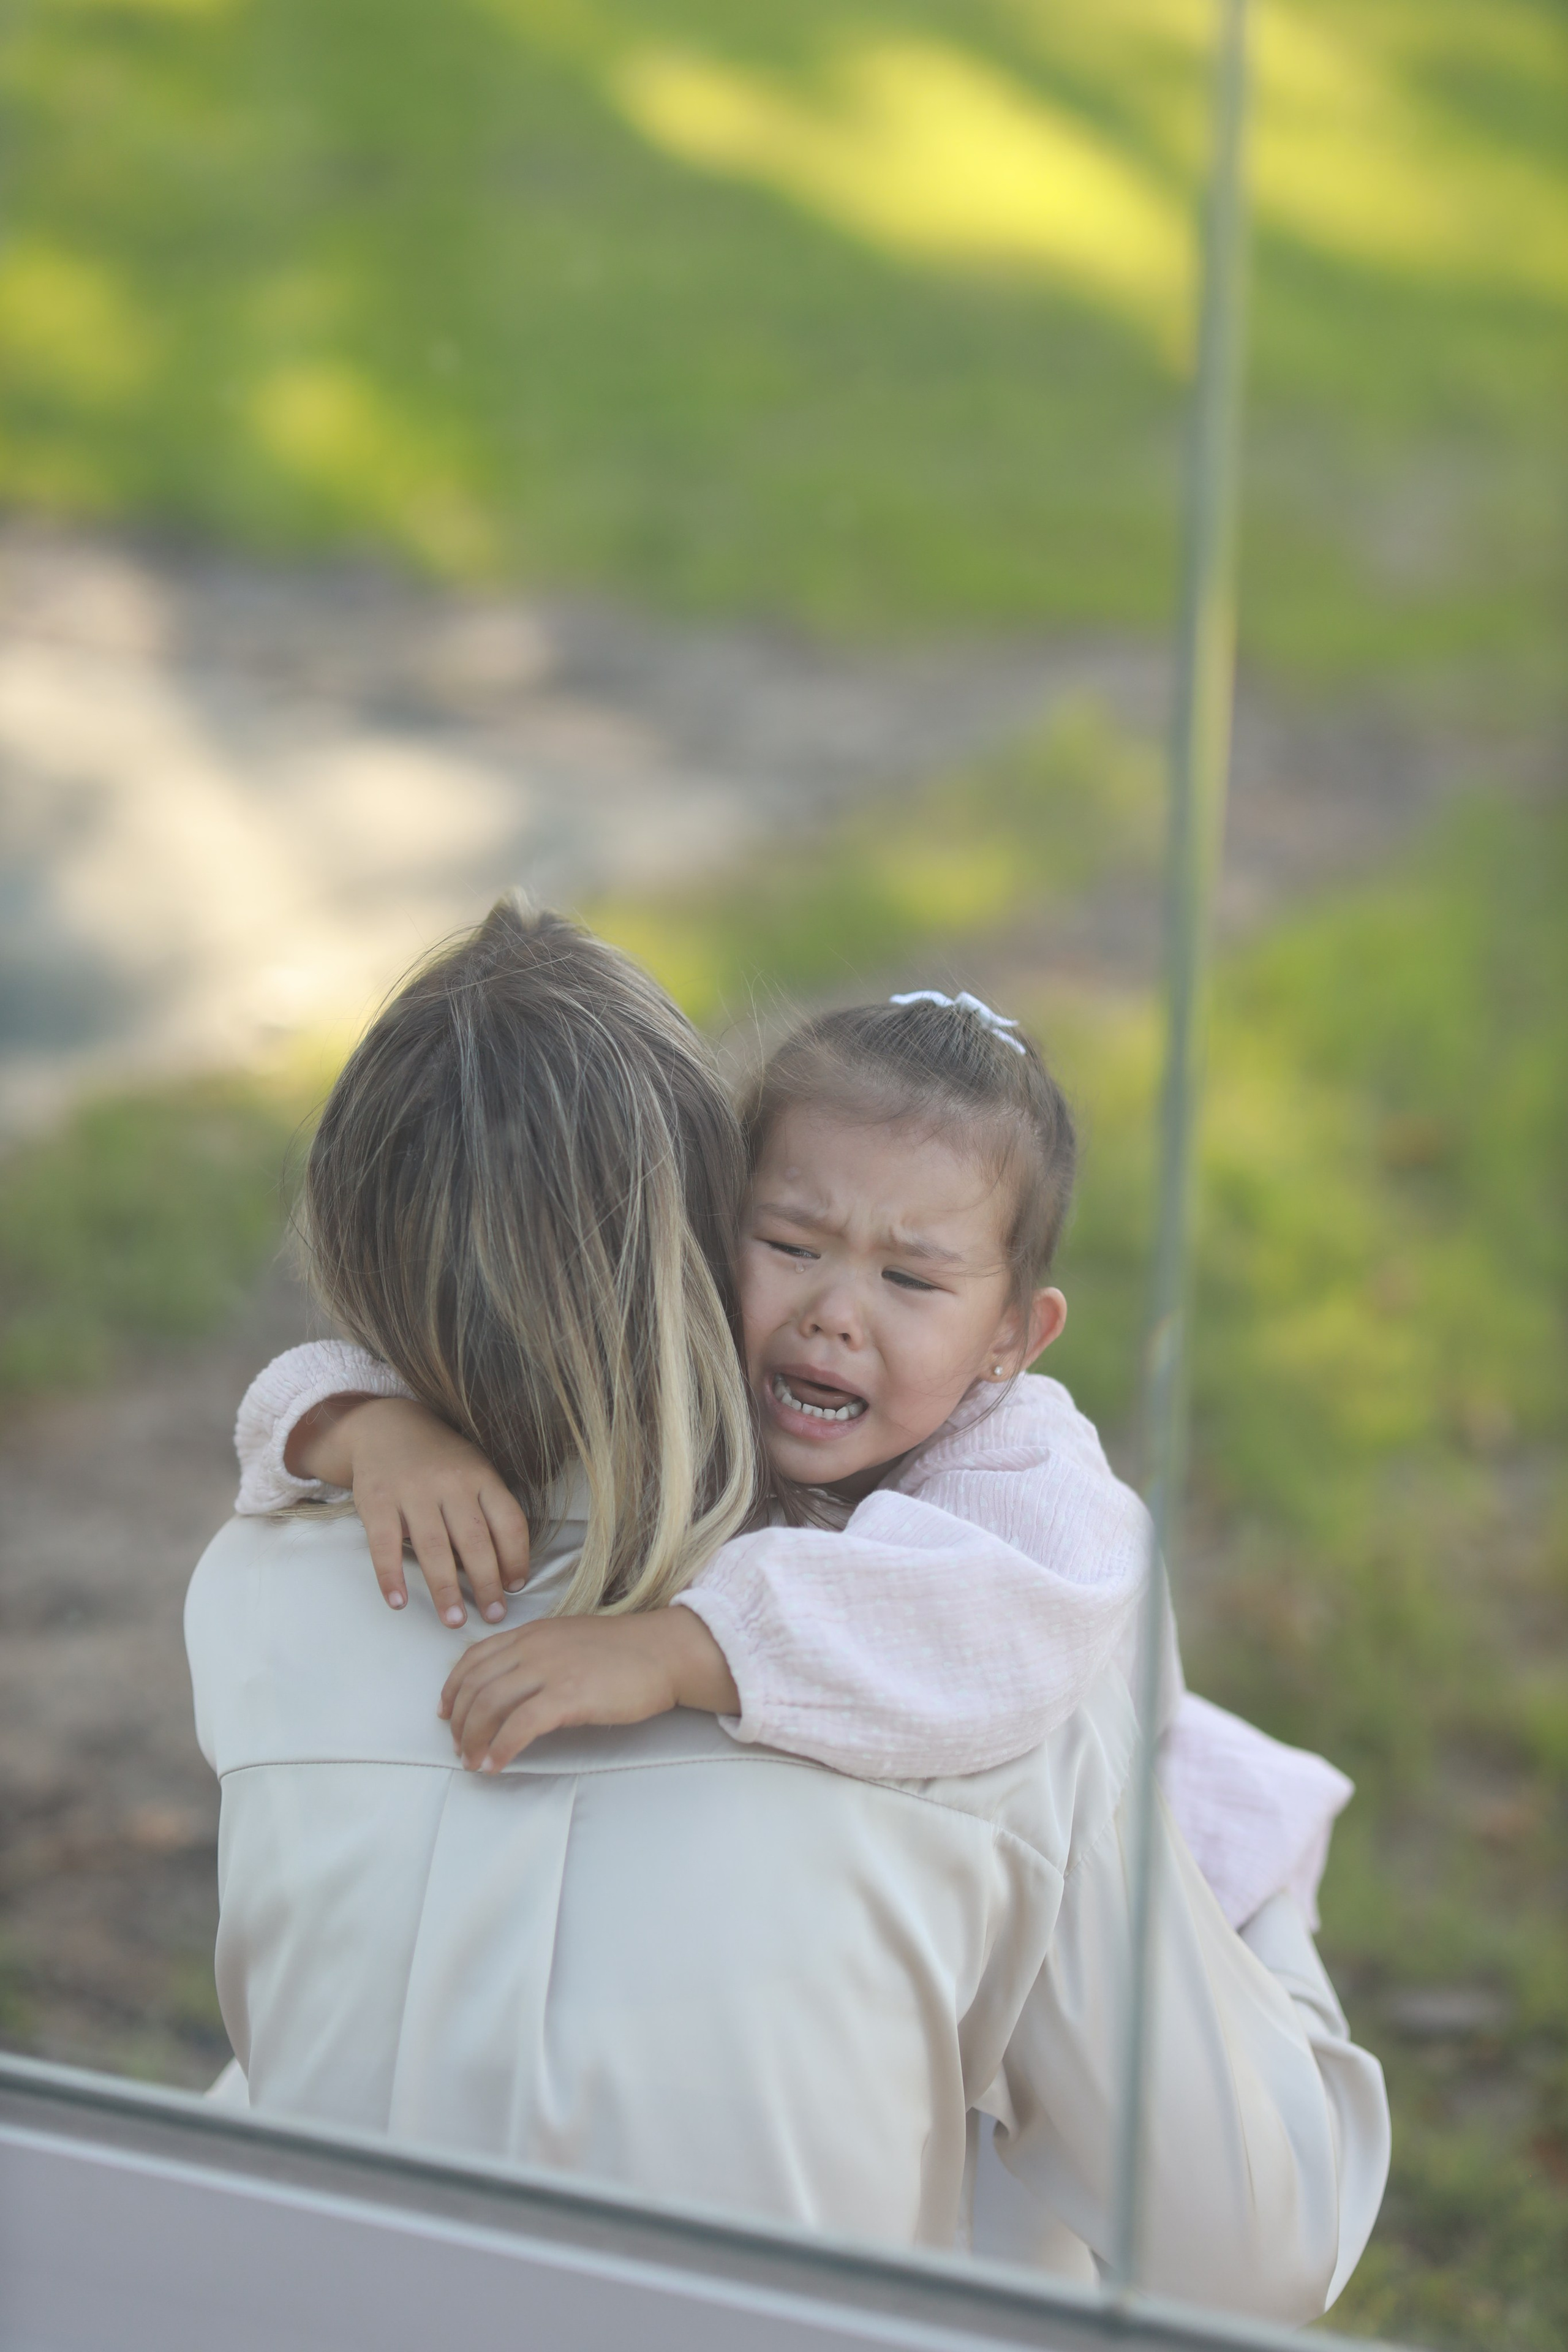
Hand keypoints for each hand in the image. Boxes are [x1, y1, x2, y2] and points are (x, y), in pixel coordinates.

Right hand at [291, 1394, 529, 1627]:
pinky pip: (385, 1545)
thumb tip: (504, 1569)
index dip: (517, 1558)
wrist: (386, 1426)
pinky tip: (399, 1602)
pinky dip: (391, 1577)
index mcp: (481, 1476)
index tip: (516, 1586)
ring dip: (445, 1589)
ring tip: (453, 1620)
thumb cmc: (440, 1459)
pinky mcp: (377, 1501)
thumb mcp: (473, 1470)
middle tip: (494, 1616)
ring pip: (434, 1548)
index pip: (508, 1522)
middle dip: (486, 1583)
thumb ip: (488, 1510)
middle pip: (474, 1540)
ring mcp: (411, 1492)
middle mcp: (449, 1483)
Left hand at [439, 1606, 739, 1772]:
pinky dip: (501, 1747)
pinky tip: (496, 1764)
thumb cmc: (624, 1652)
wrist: (664, 1651)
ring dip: (474, 1738)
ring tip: (473, 1761)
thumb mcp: (570, 1640)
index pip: (474, 1657)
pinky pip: (519, 1725)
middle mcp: (533, 1648)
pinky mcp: (568, 1696)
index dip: (452, 1688)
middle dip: (459, 1721)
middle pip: (475, 1685)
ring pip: (489, 1704)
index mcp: (532, 1634)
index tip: (446, 1712)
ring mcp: (549, 1670)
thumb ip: (539, 1656)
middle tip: (460, 1747)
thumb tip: (515, 1686)